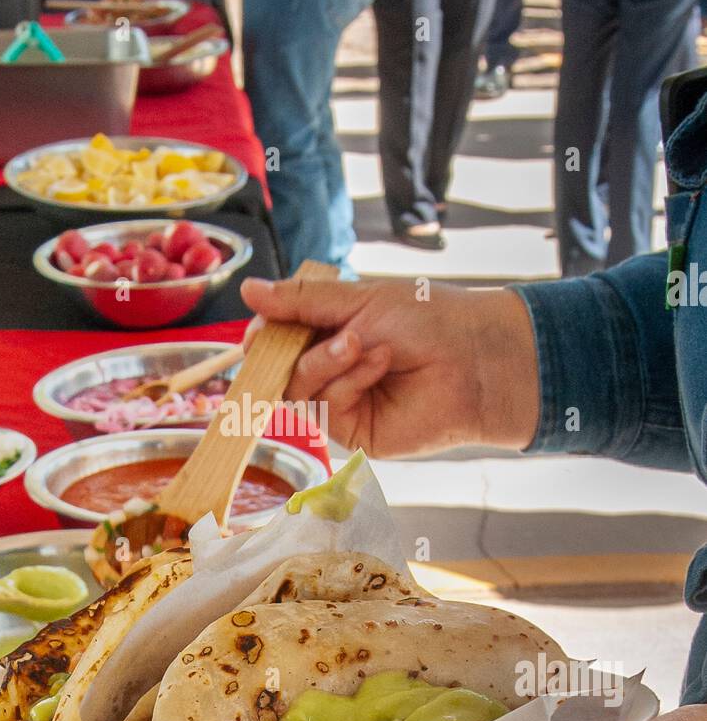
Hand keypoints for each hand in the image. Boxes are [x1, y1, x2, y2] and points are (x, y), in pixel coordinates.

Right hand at [240, 275, 539, 457]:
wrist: (473, 358)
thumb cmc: (426, 320)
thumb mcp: (358, 299)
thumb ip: (300, 300)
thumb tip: (247, 290)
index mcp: (328, 331)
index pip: (275, 336)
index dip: (262, 334)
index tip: (258, 331)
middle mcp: (329, 368)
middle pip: (278, 366)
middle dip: (292, 348)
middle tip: (317, 332)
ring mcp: (339, 401)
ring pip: (295, 388)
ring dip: (323, 362)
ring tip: (360, 343)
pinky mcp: (353, 431)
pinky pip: (324, 407)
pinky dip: (347, 382)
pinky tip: (379, 365)